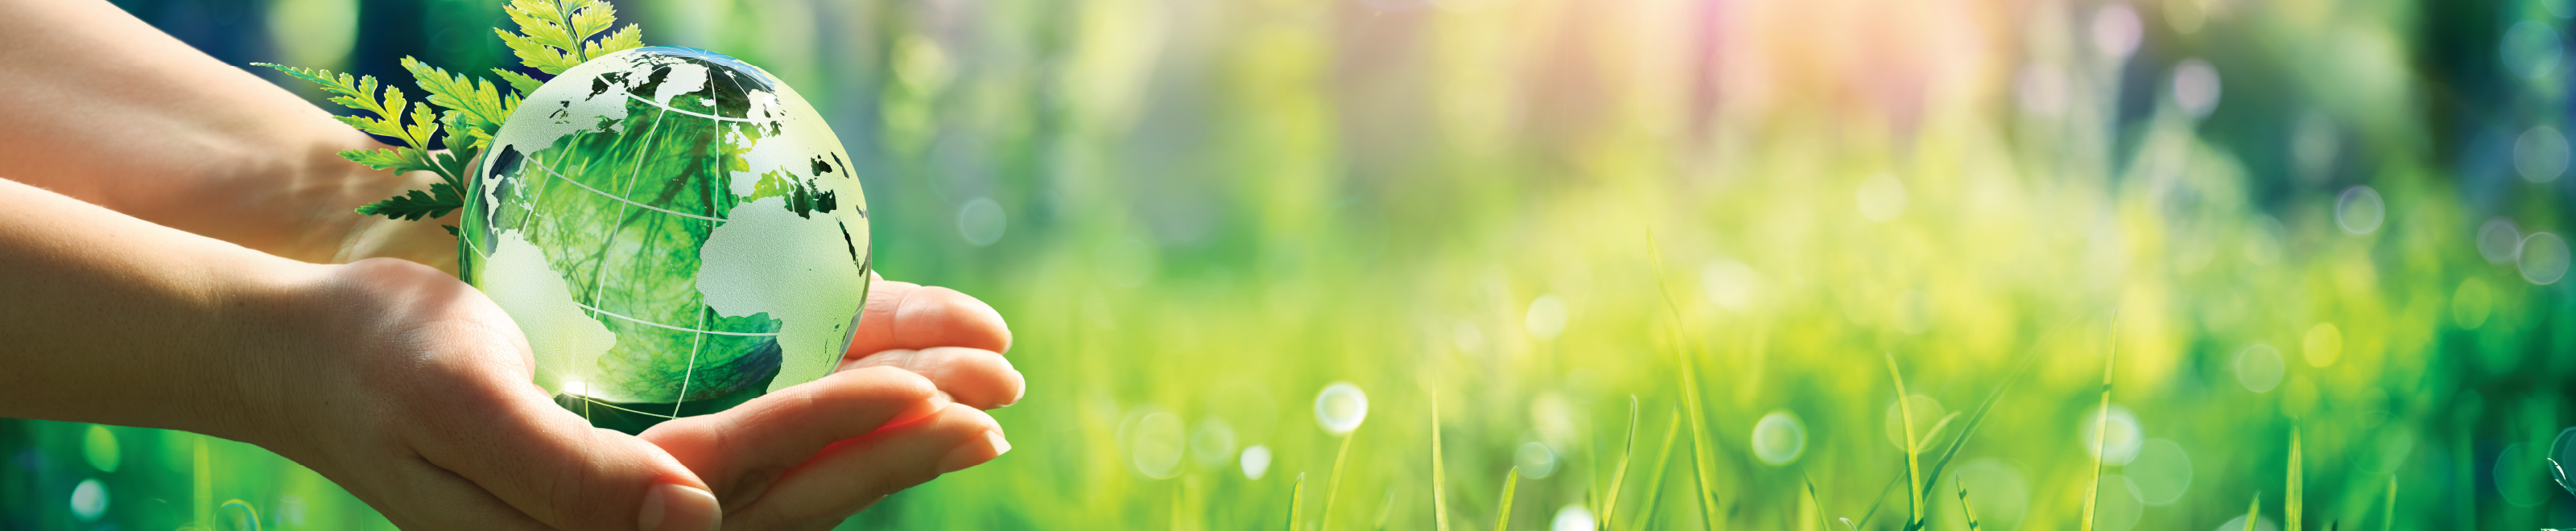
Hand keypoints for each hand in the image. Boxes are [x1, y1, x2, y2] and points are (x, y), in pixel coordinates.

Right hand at [249, 260, 1019, 529]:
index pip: (747, 478)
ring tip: (984, 385)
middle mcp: (634, 522)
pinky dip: (834, 406)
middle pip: (797, 491)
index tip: (932, 390)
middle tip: (999, 397)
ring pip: (795, 470)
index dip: (842, 431)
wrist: (315, 353)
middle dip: (901, 442)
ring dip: (887, 429)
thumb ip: (573, 476)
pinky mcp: (649, 458)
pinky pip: (764, 443)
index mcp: (591, 527)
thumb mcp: (462, 408)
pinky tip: (897, 372)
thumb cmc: (379, 365)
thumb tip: (694, 525)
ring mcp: (645, 494)